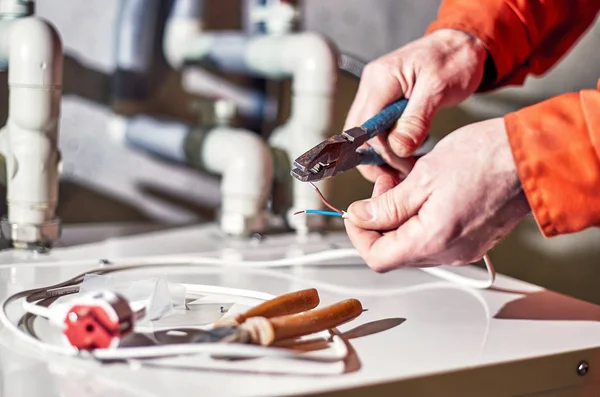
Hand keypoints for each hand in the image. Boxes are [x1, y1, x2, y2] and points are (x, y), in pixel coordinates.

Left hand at [343, 118, 530, 271]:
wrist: (533, 157)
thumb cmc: (485, 159)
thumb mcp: (423, 177)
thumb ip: (387, 205)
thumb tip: (360, 217)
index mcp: (432, 241)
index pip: (376, 257)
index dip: (358, 233)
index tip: (356, 209)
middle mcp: (448, 254)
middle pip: (393, 251)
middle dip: (379, 219)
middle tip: (385, 185)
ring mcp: (462, 249)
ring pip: (412, 242)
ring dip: (399, 215)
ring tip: (406, 181)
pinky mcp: (472, 239)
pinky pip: (433, 236)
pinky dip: (420, 216)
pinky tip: (426, 189)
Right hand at [344, 29, 487, 181]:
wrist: (461, 45)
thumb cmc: (454, 59)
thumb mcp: (439, 89)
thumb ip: (417, 119)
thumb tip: (398, 148)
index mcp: (380, 79)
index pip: (367, 126)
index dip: (383, 152)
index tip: (405, 166)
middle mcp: (371, 86)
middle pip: (357, 133)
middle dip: (375, 159)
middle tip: (398, 176)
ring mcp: (374, 94)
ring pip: (364, 135)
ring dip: (380, 155)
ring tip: (403, 169)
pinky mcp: (383, 102)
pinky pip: (376, 130)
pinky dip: (387, 146)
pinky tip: (404, 154)